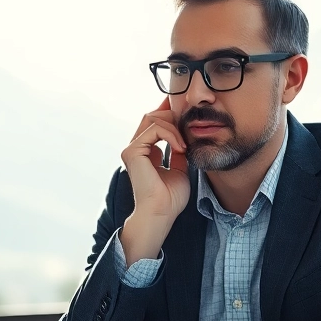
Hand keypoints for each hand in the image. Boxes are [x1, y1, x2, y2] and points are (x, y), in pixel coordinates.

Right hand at [120, 98, 189, 262]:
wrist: (162, 212)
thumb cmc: (170, 197)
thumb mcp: (179, 168)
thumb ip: (178, 151)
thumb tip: (184, 137)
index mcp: (144, 152)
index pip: (154, 123)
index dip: (167, 111)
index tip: (184, 107)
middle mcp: (135, 148)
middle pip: (152, 116)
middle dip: (172, 113)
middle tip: (189, 120)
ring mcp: (132, 149)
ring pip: (153, 119)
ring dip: (174, 126)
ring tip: (185, 144)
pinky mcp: (132, 152)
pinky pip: (154, 130)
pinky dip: (170, 134)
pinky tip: (180, 147)